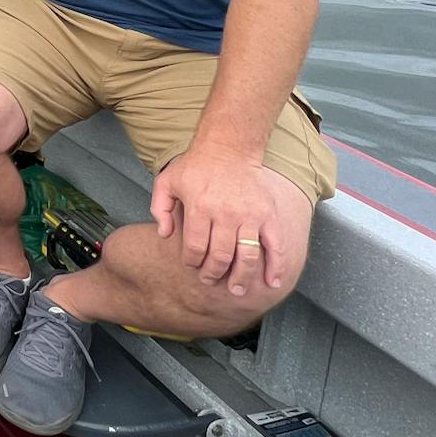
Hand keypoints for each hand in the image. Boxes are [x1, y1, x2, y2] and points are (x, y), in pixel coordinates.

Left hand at [151, 148, 291, 296]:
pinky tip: (272, 283)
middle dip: (214, 274)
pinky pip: (275, 245)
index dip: (193, 262)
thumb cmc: (196, 166)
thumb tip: (164, 234)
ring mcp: (250, 215)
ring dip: (241, 278)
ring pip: (247, 256)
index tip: (193, 266)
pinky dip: (275, 267)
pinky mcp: (268, 215)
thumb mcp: (167, 181)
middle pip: (221, 256)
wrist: (229, 147)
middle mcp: (225, 214)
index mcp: (199, 207)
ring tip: (236, 289)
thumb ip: (160, 207)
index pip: (196, 248)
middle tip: (211, 280)